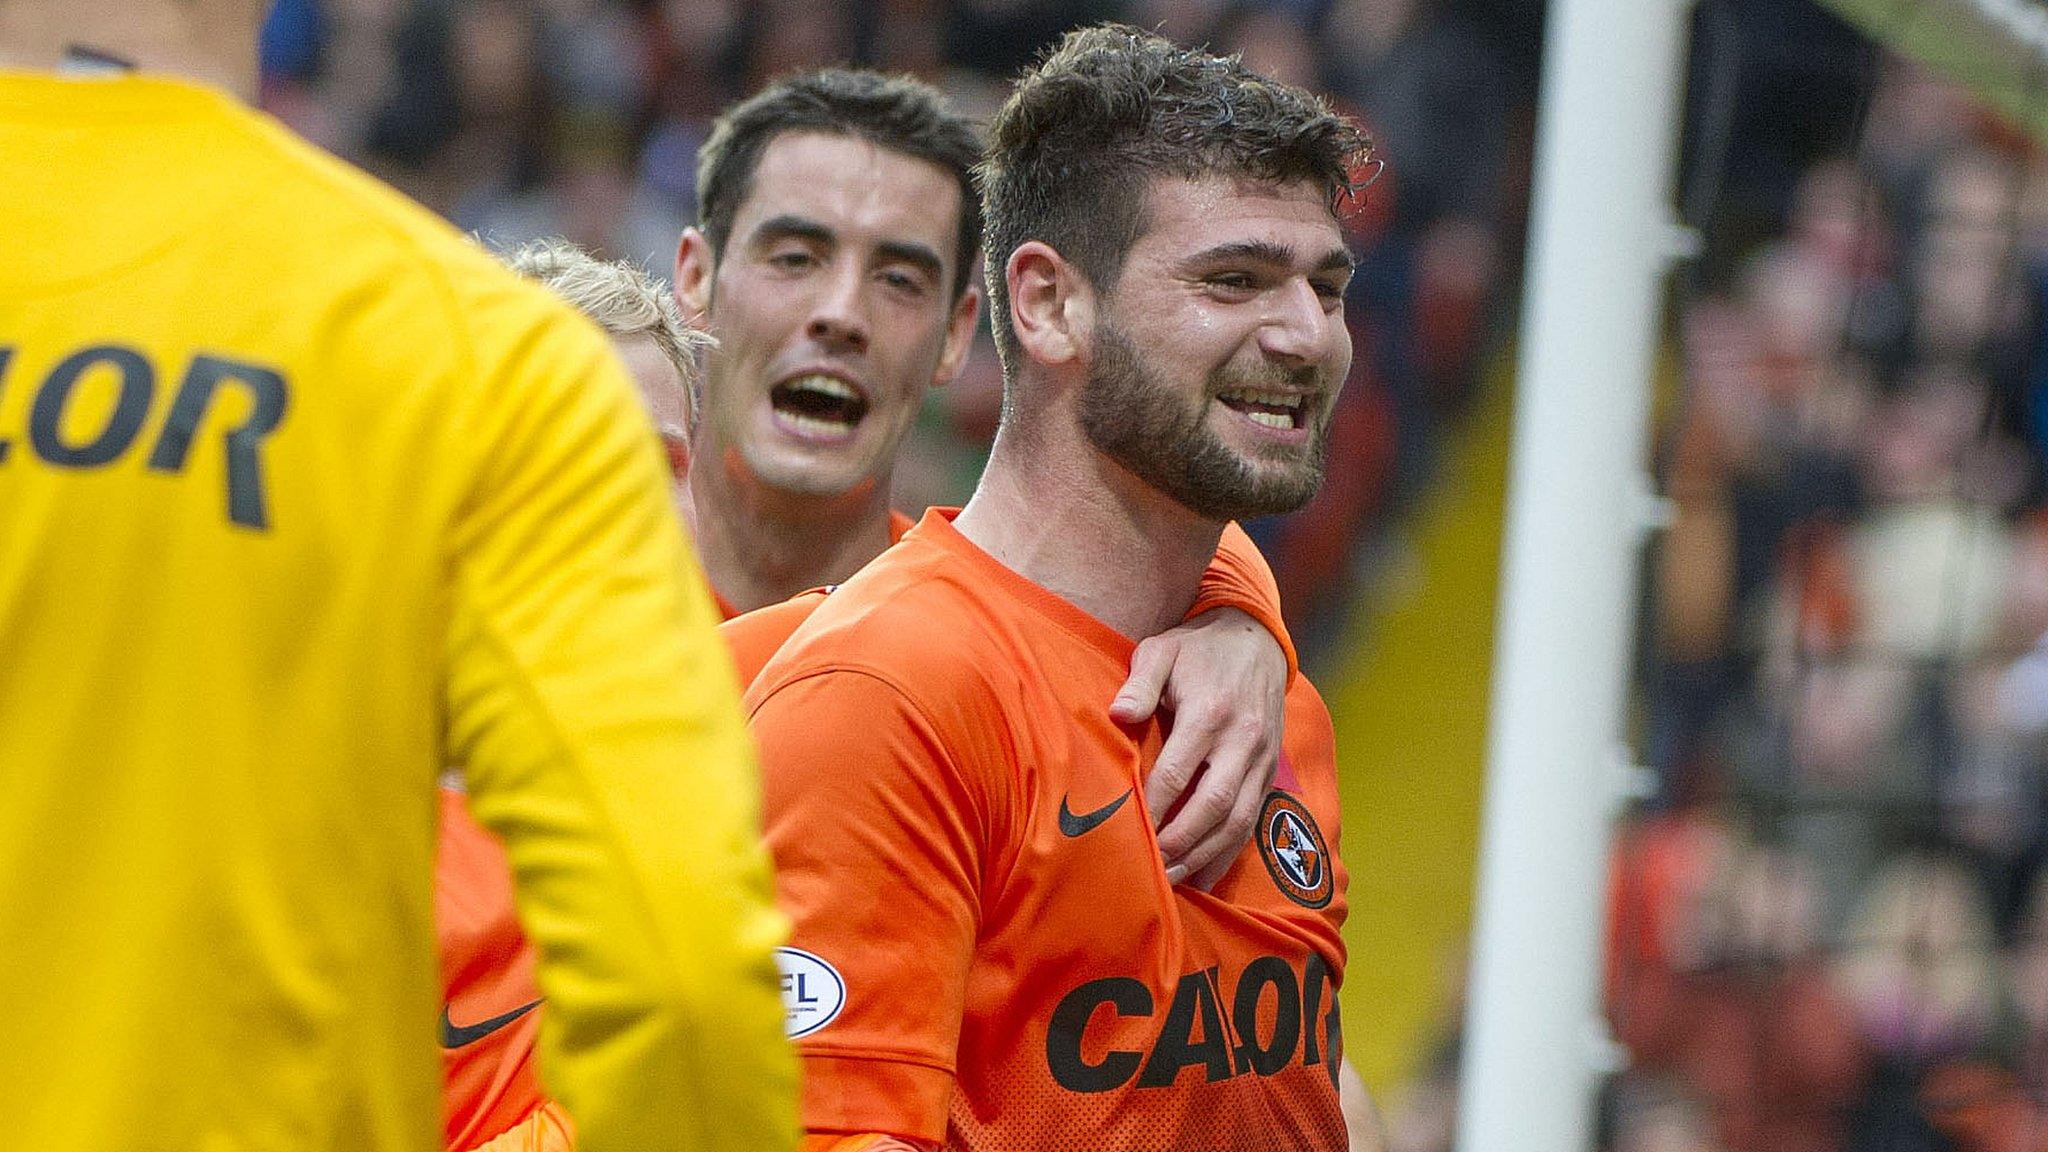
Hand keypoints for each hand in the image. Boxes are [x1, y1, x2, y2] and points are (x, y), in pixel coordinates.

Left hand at [1109, 607, 1285, 887]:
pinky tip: (1204, 874)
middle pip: (1213, 805)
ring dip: (1205, 855)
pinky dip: (1229, 852)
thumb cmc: (1198, 649)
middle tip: (1150, 868)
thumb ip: (1140, 682)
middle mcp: (1242, 741)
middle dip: (1180, 842)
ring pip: (1237, 820)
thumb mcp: (1162, 650)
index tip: (1127, 831)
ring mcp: (1261, 759)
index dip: (1153, 806)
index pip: (1177, 772)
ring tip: (1172, 880)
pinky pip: (1252, 820)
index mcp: (1211, 713)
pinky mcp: (1270, 771)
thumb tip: (1118, 714)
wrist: (1257, 640)